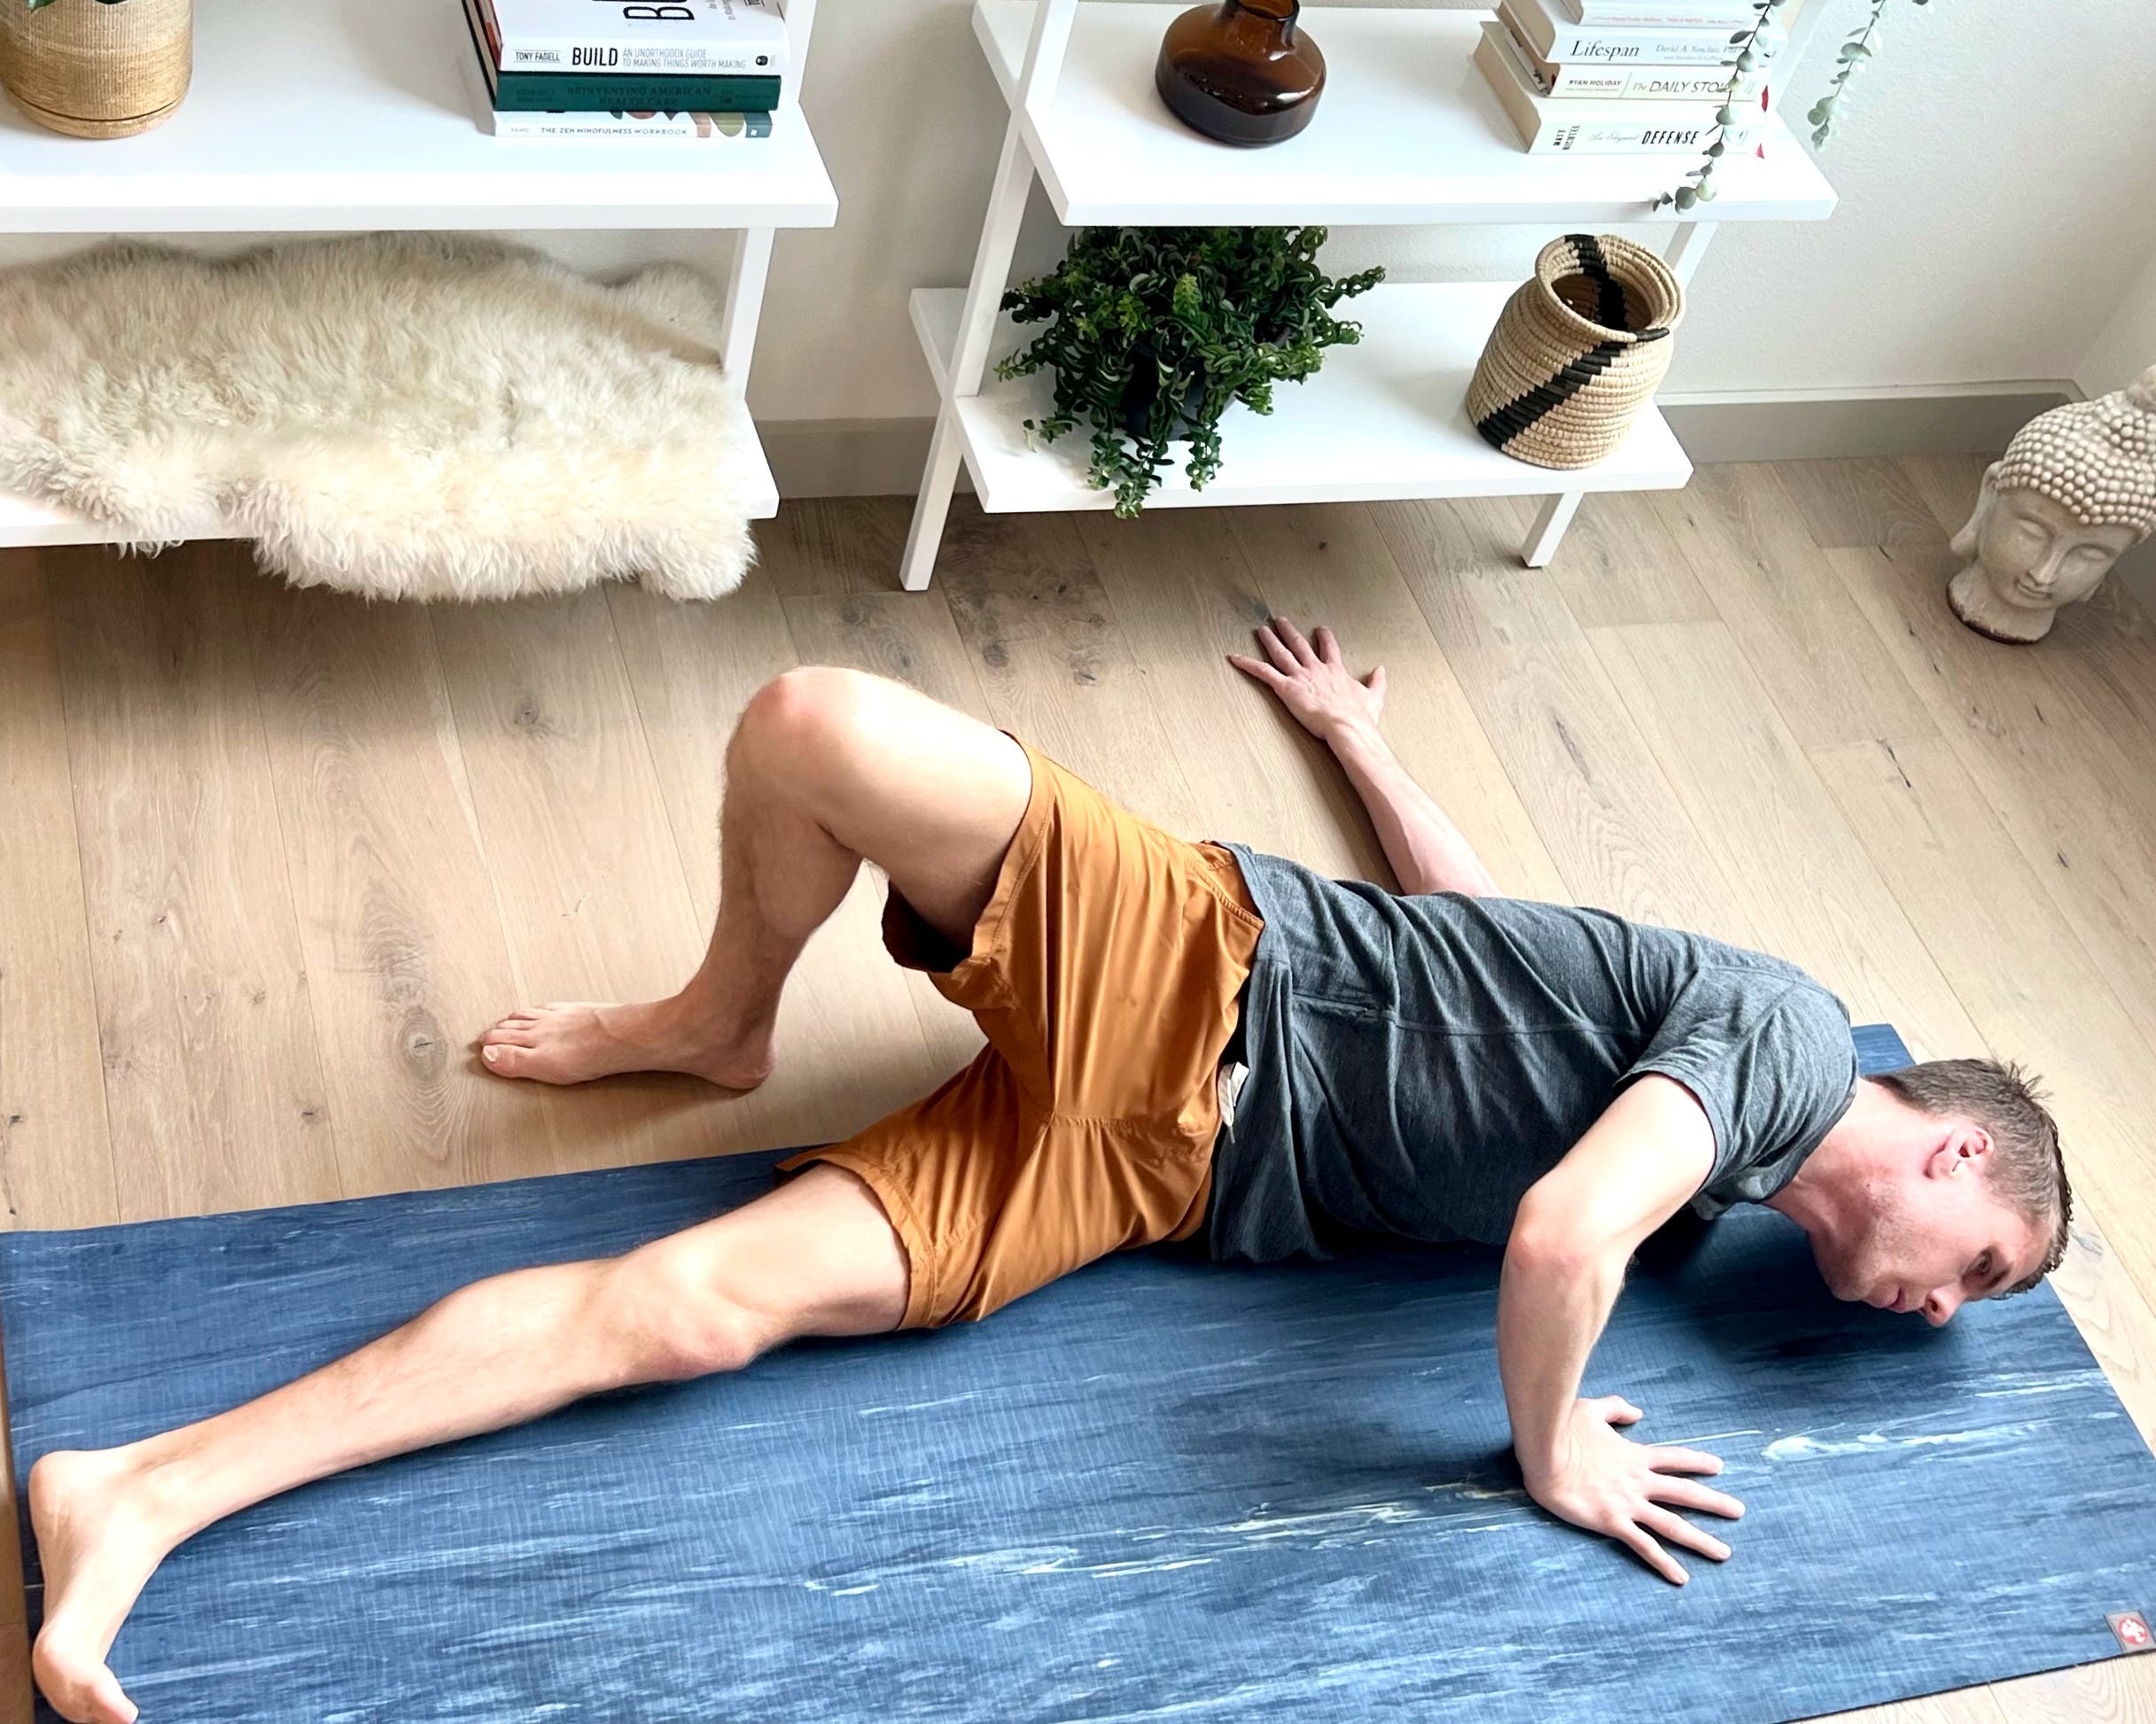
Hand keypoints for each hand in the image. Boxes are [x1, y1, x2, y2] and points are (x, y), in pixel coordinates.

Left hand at [1228, 616, 1385, 745]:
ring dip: (1269, 640)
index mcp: (1336, 670)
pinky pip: (1263, 672)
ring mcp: (1300, 676)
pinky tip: (1234, 657)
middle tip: (1280, 620)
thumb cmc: (1360, 716)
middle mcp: (1316, 668)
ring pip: (1280, 653)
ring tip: (1261, 629)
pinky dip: (1247, 664)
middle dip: (1289, 631)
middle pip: (1300, 644)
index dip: (1324, 637)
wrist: (1347, 726)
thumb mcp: (1374, 697)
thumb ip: (1377, 682)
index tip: (1320, 628)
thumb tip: (1381, 669)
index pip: (1329, 647)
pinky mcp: (1286, 688)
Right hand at [1521, 1395, 1743, 1584]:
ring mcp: (1628, 1503)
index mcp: (1633, 1455)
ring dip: (1701, 1539)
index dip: (1697, 1461)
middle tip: (1740, 1511)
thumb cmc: (1561, 1429)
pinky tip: (1682, 1578)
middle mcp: (1638, 1481)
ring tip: (1724, 1552)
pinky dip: (1664, 1562)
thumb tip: (1638, 1411)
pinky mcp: (1613, 1522)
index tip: (1719, 1467)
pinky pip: (1644, 1546)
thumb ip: (1616, 1409)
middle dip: (1714, 1502)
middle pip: (1685, 1492)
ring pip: (1673, 1524)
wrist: (1544, 1454)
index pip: (1674, 1458)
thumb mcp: (1590, 1409)